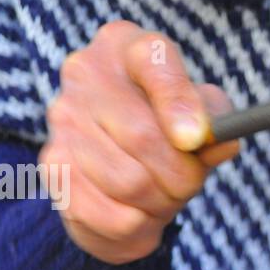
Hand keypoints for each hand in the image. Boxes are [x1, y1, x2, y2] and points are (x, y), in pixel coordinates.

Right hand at [41, 21, 237, 263]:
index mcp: (126, 45)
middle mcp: (85, 72)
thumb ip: (216, 123)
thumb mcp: (202, 119)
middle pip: (143, 136)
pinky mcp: (52, 165)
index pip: (153, 60)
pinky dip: (136, 223)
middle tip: (190, 183)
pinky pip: (108, 211)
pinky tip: (137, 212)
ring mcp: (62, 118)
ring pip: (128, 181)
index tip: (196, 140)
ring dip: (161, 201)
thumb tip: (215, 138)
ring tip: (162, 194)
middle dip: (181, 174)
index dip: (180, 104)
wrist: (120, 174)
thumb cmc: (169, 136)